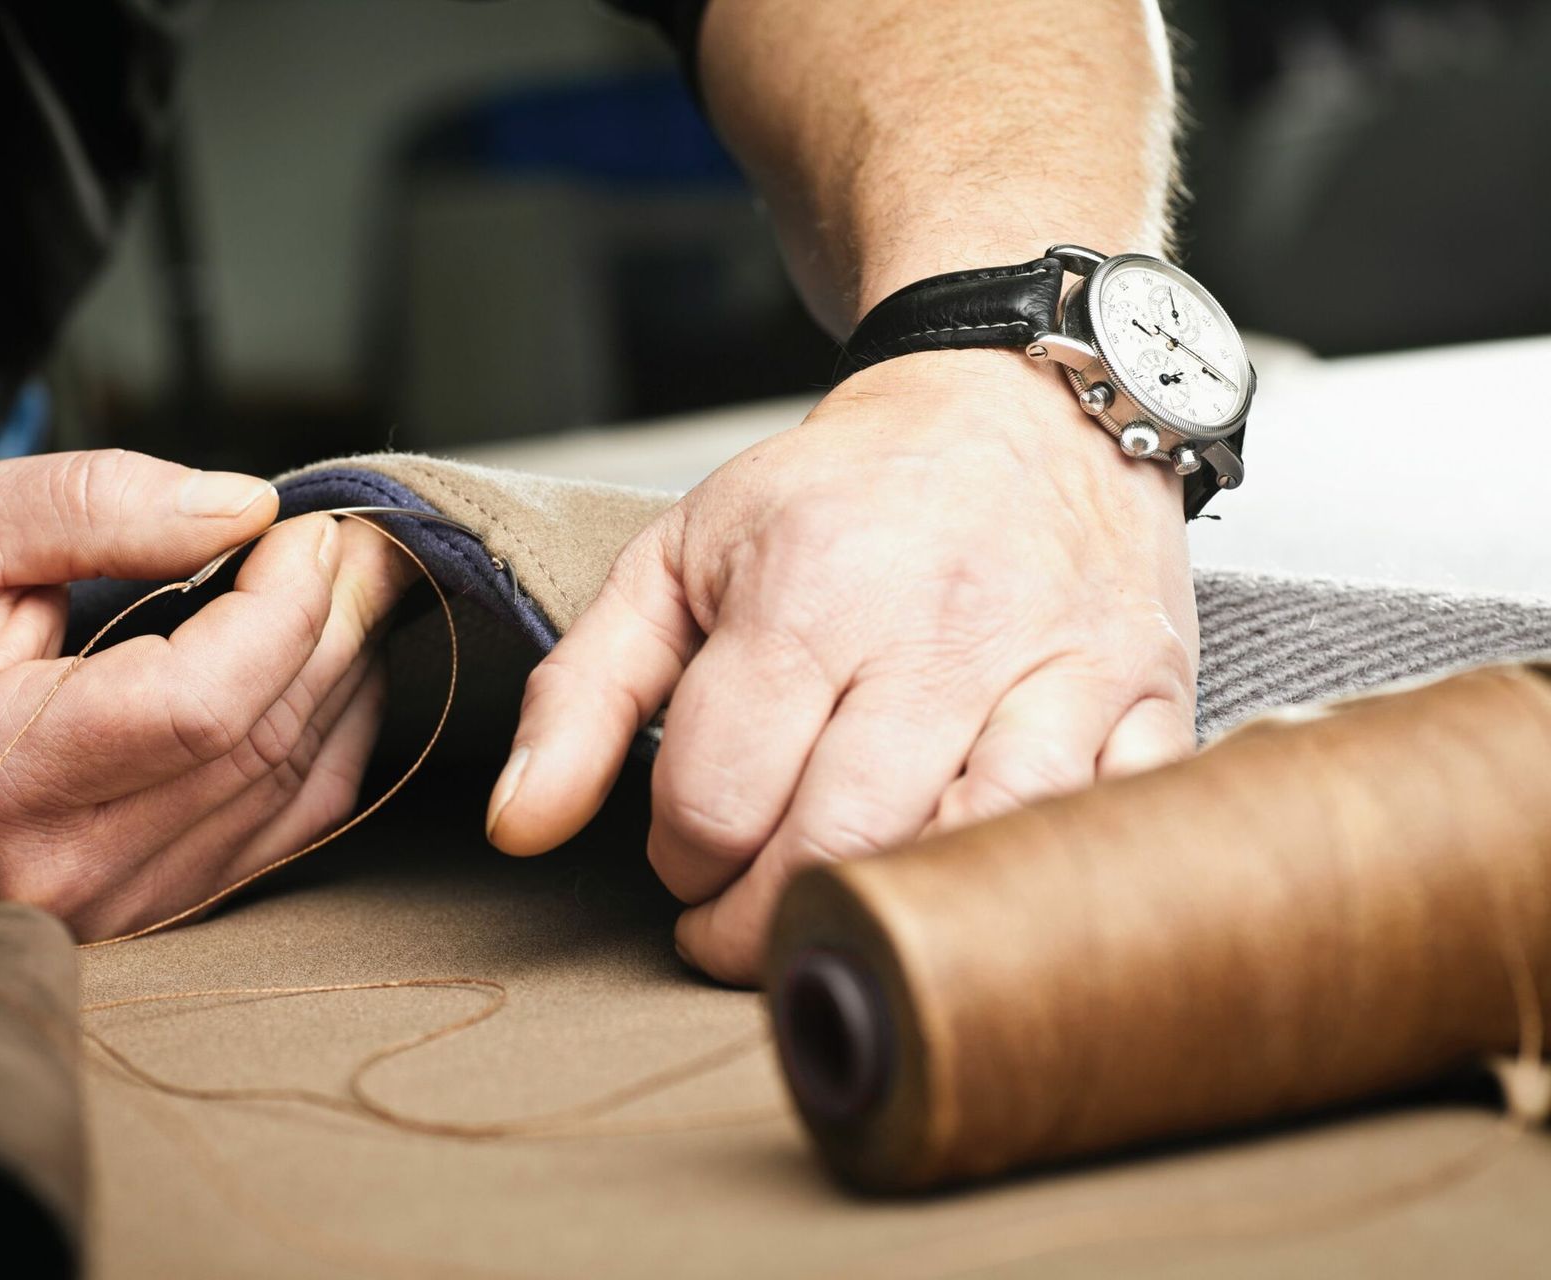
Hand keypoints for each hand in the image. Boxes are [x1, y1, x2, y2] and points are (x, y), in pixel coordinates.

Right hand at [0, 450, 409, 939]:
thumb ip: (96, 502)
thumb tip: (244, 508)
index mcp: (1, 770)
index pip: (204, 701)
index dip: (286, 605)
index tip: (309, 525)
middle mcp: (68, 867)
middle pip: (267, 740)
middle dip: (338, 623)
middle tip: (363, 541)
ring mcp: (120, 905)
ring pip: (300, 782)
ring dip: (349, 671)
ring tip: (355, 587)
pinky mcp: (158, 908)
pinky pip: (295, 820)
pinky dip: (335, 729)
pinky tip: (335, 660)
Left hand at [485, 350, 1197, 984]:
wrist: (1012, 403)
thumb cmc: (838, 498)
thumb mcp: (680, 560)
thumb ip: (586, 693)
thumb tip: (517, 826)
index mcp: (808, 587)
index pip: (717, 799)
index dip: (680, 858)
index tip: (689, 851)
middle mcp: (940, 627)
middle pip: (838, 844)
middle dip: (763, 922)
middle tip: (744, 919)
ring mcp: (1060, 665)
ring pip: (972, 855)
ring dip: (892, 915)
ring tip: (843, 905)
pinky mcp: (1147, 695)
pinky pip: (1102, 831)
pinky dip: (1032, 884)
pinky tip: (969, 878)